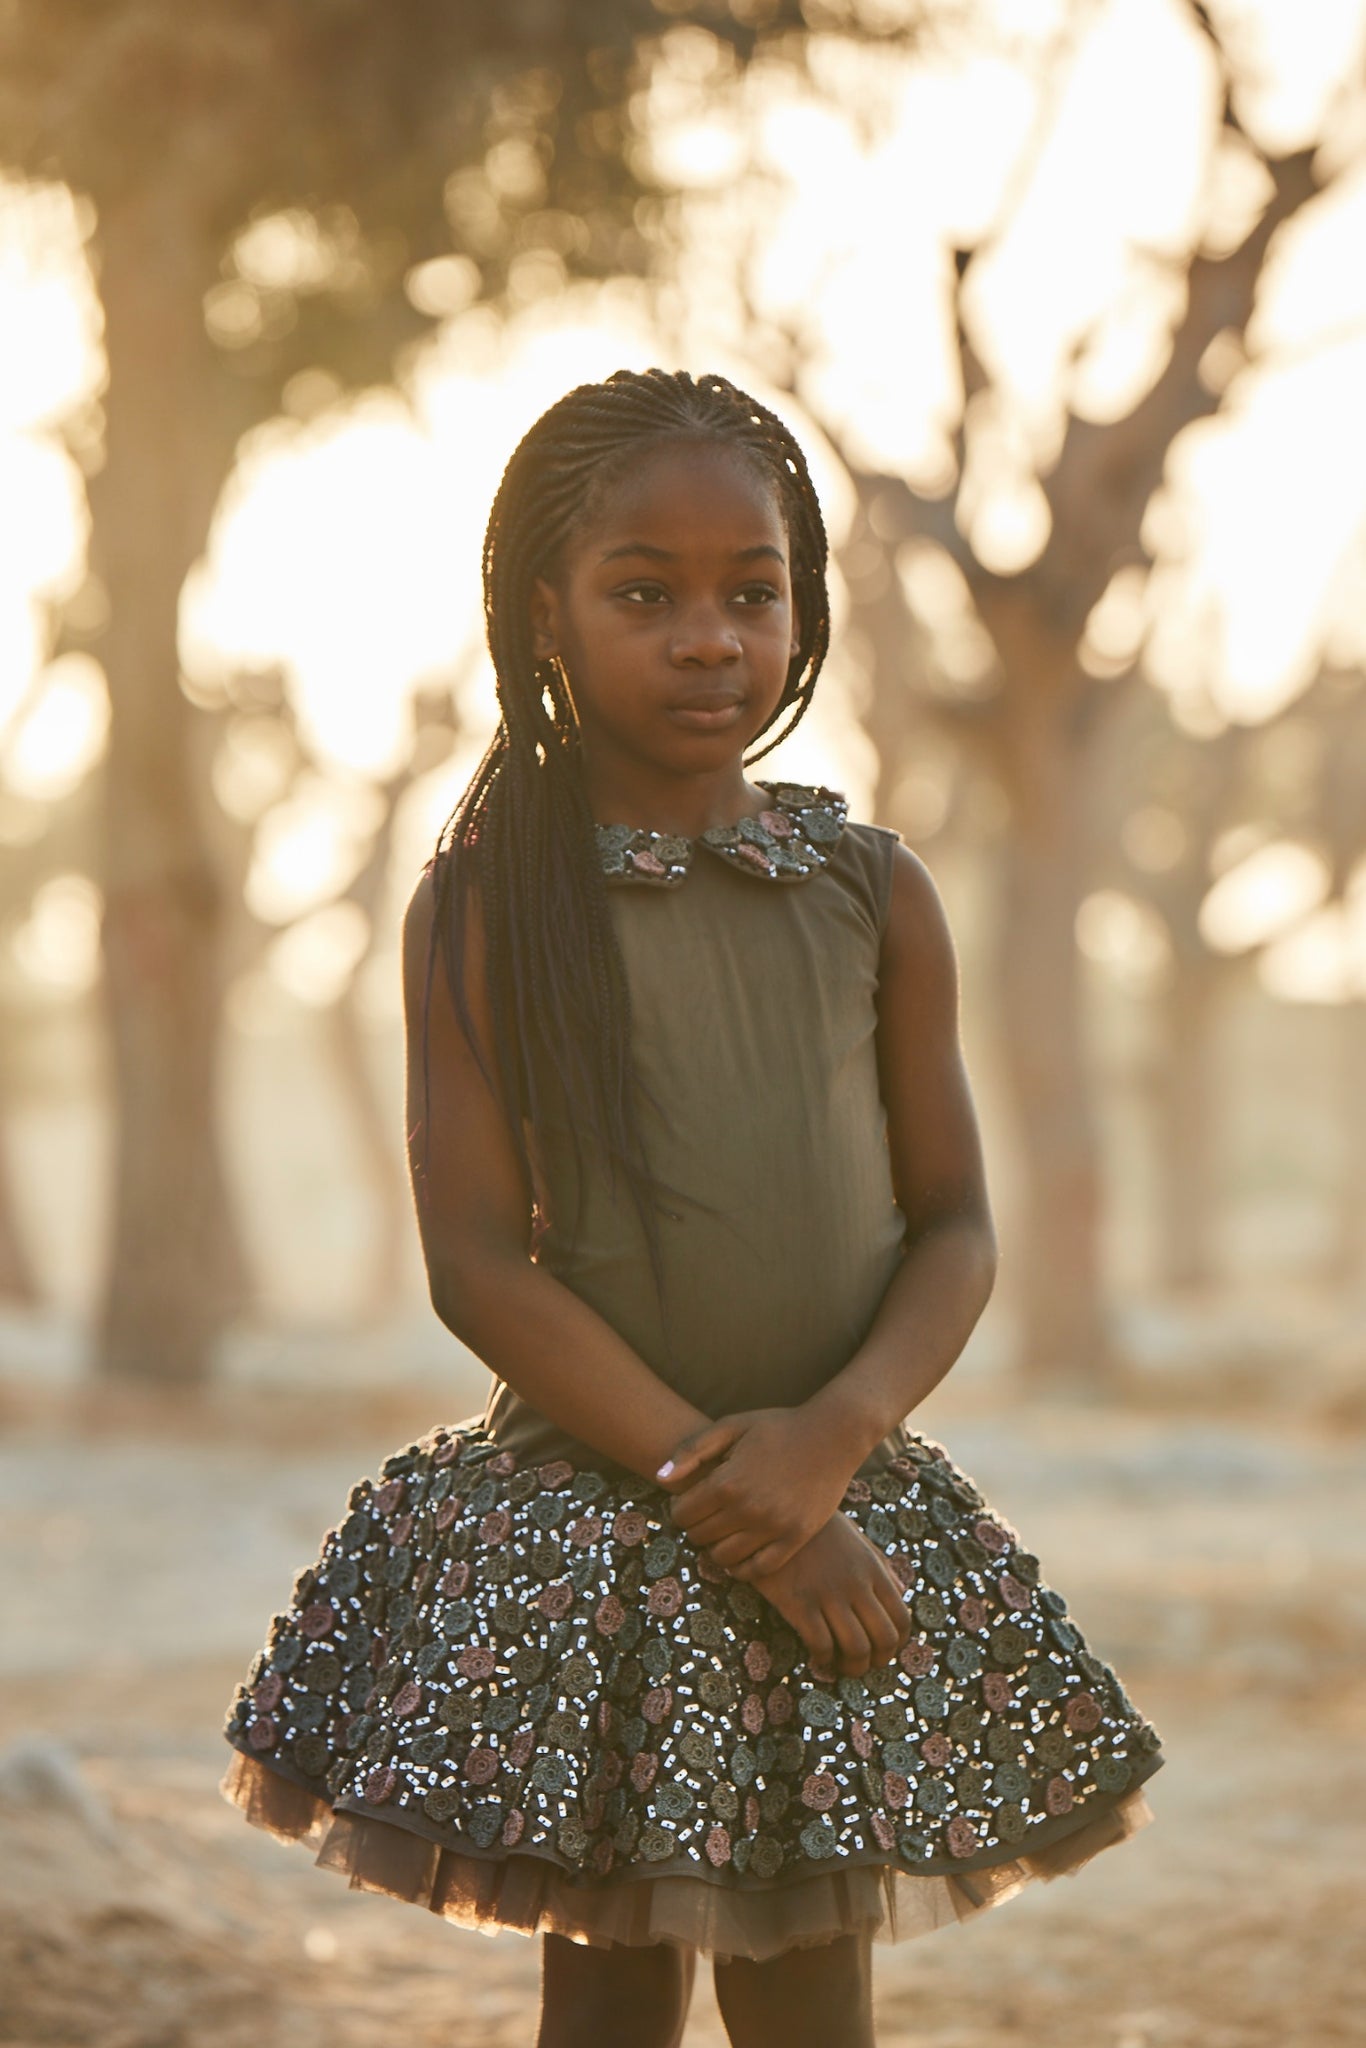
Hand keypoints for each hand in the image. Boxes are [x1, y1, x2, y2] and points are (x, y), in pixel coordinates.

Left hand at [655, 1407, 858, 1579]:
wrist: (832, 1435)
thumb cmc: (777, 1427)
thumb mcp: (732, 1426)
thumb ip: (692, 1450)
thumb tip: (660, 1478)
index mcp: (727, 1481)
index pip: (682, 1514)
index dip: (679, 1509)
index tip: (689, 1502)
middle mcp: (748, 1509)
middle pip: (699, 1537)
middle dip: (696, 1527)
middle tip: (706, 1516)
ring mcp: (773, 1527)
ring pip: (724, 1558)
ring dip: (715, 1549)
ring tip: (722, 1533)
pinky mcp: (795, 1538)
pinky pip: (758, 1570)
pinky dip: (742, 1568)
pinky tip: (740, 1555)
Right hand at [747, 1513, 910, 1678]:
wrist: (774, 1511)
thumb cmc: (817, 1528)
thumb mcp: (856, 1539)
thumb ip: (881, 1566)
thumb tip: (904, 1591)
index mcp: (873, 1569)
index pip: (902, 1619)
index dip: (897, 1645)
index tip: (882, 1652)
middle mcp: (856, 1584)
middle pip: (884, 1639)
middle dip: (877, 1661)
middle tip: (862, 1665)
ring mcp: (828, 1593)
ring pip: (856, 1648)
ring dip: (852, 1667)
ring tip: (840, 1667)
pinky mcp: (799, 1601)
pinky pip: (821, 1644)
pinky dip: (823, 1658)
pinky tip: (816, 1654)